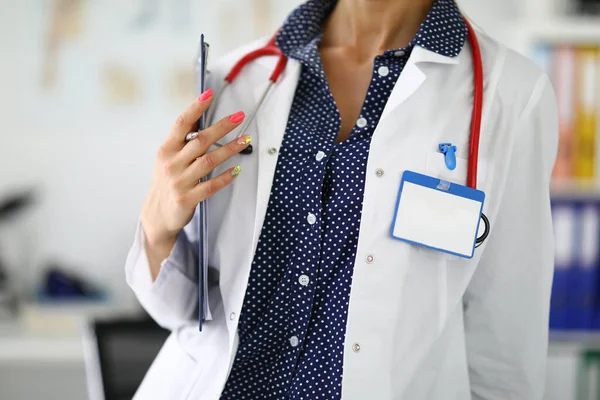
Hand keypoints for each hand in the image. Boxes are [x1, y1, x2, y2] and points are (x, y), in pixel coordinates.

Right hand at [141, 88, 250, 248]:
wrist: (156, 215)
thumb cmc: (166, 183)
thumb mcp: (168, 159)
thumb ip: (183, 142)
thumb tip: (200, 119)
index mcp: (167, 150)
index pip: (182, 123)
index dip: (196, 107)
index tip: (209, 94)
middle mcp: (172, 164)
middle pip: (200, 140)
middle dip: (222, 127)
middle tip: (239, 117)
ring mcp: (179, 182)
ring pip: (208, 161)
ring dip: (230, 149)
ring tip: (245, 141)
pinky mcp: (187, 198)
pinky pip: (210, 186)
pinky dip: (224, 177)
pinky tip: (236, 170)